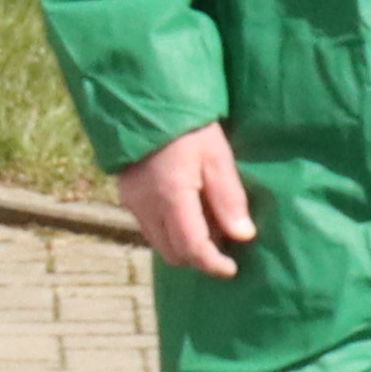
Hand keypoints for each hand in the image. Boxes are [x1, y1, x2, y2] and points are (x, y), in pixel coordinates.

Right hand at [116, 125, 256, 277]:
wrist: (147, 102)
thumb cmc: (189, 128)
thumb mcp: (218, 157)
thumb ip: (229, 198)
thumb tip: (243, 236)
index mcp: (171, 198)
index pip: (192, 248)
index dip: (213, 264)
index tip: (232, 269)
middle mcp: (146, 206)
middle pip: (173, 253)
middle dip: (199, 256)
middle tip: (225, 244)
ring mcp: (132, 202)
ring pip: (159, 243)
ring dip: (183, 245)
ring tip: (210, 226)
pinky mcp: (127, 195)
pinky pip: (149, 227)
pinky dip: (170, 231)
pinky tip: (190, 213)